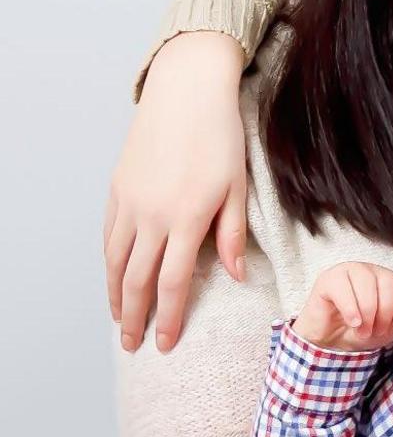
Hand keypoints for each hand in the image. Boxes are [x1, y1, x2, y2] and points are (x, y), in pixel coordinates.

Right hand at [105, 31, 249, 352]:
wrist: (187, 91)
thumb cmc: (221, 136)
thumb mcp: (239, 185)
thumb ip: (233, 233)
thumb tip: (236, 276)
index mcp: (186, 216)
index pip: (173, 281)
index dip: (169, 316)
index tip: (165, 343)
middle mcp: (152, 214)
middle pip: (136, 279)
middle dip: (134, 317)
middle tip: (133, 345)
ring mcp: (130, 201)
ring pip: (115, 261)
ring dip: (114, 295)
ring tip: (118, 320)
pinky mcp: (117, 188)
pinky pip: (108, 235)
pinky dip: (108, 263)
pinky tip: (113, 277)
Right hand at [292, 263, 392, 351]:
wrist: (330, 344)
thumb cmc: (360, 332)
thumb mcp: (389, 328)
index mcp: (392, 282)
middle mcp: (374, 272)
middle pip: (389, 281)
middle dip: (385, 311)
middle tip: (376, 330)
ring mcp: (352, 271)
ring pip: (367, 283)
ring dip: (367, 313)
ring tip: (362, 330)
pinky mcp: (330, 278)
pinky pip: (344, 288)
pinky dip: (351, 308)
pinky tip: (353, 322)